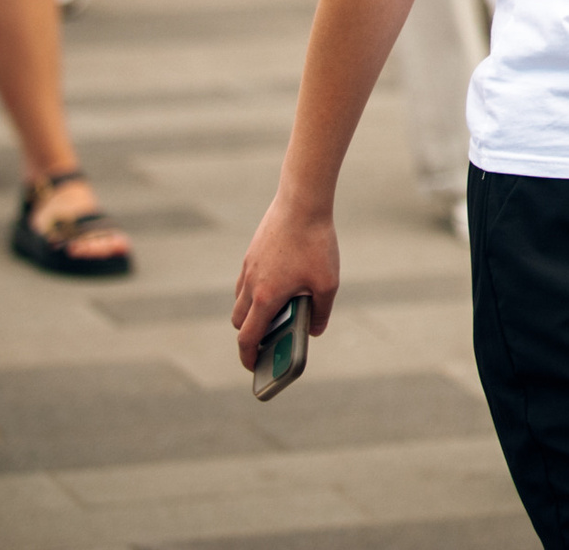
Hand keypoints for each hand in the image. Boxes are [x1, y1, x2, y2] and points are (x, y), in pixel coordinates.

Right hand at [231, 190, 338, 369]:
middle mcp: (251, 284)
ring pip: (240, 299)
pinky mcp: (253, 251)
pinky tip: (278, 285)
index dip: (248, 357)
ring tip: (275, 315)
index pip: (247, 338)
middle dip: (249, 336)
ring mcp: (249, 266)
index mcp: (266, 298)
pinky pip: (246, 280)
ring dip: (251, 313)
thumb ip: (320, 312)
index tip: (253, 368)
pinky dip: (255, 291)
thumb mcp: (328, 283)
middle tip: (266, 343)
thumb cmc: (316, 242)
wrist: (302, 200)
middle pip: (239, 321)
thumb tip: (314, 330)